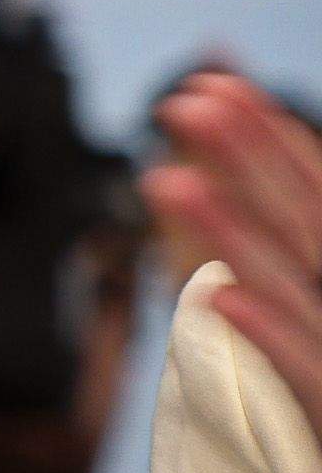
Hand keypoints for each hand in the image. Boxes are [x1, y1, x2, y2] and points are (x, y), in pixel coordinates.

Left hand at [150, 69, 321, 438]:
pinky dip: (271, 339)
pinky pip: (316, 385)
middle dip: (255, 161)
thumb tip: (200, 249)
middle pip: (317, 234)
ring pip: (307, 294)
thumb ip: (270, 294)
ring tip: (166, 179)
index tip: (210, 87)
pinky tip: (220, 298)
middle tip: (185, 98)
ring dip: (237, 234)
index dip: (273, 146)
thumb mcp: (301, 362)